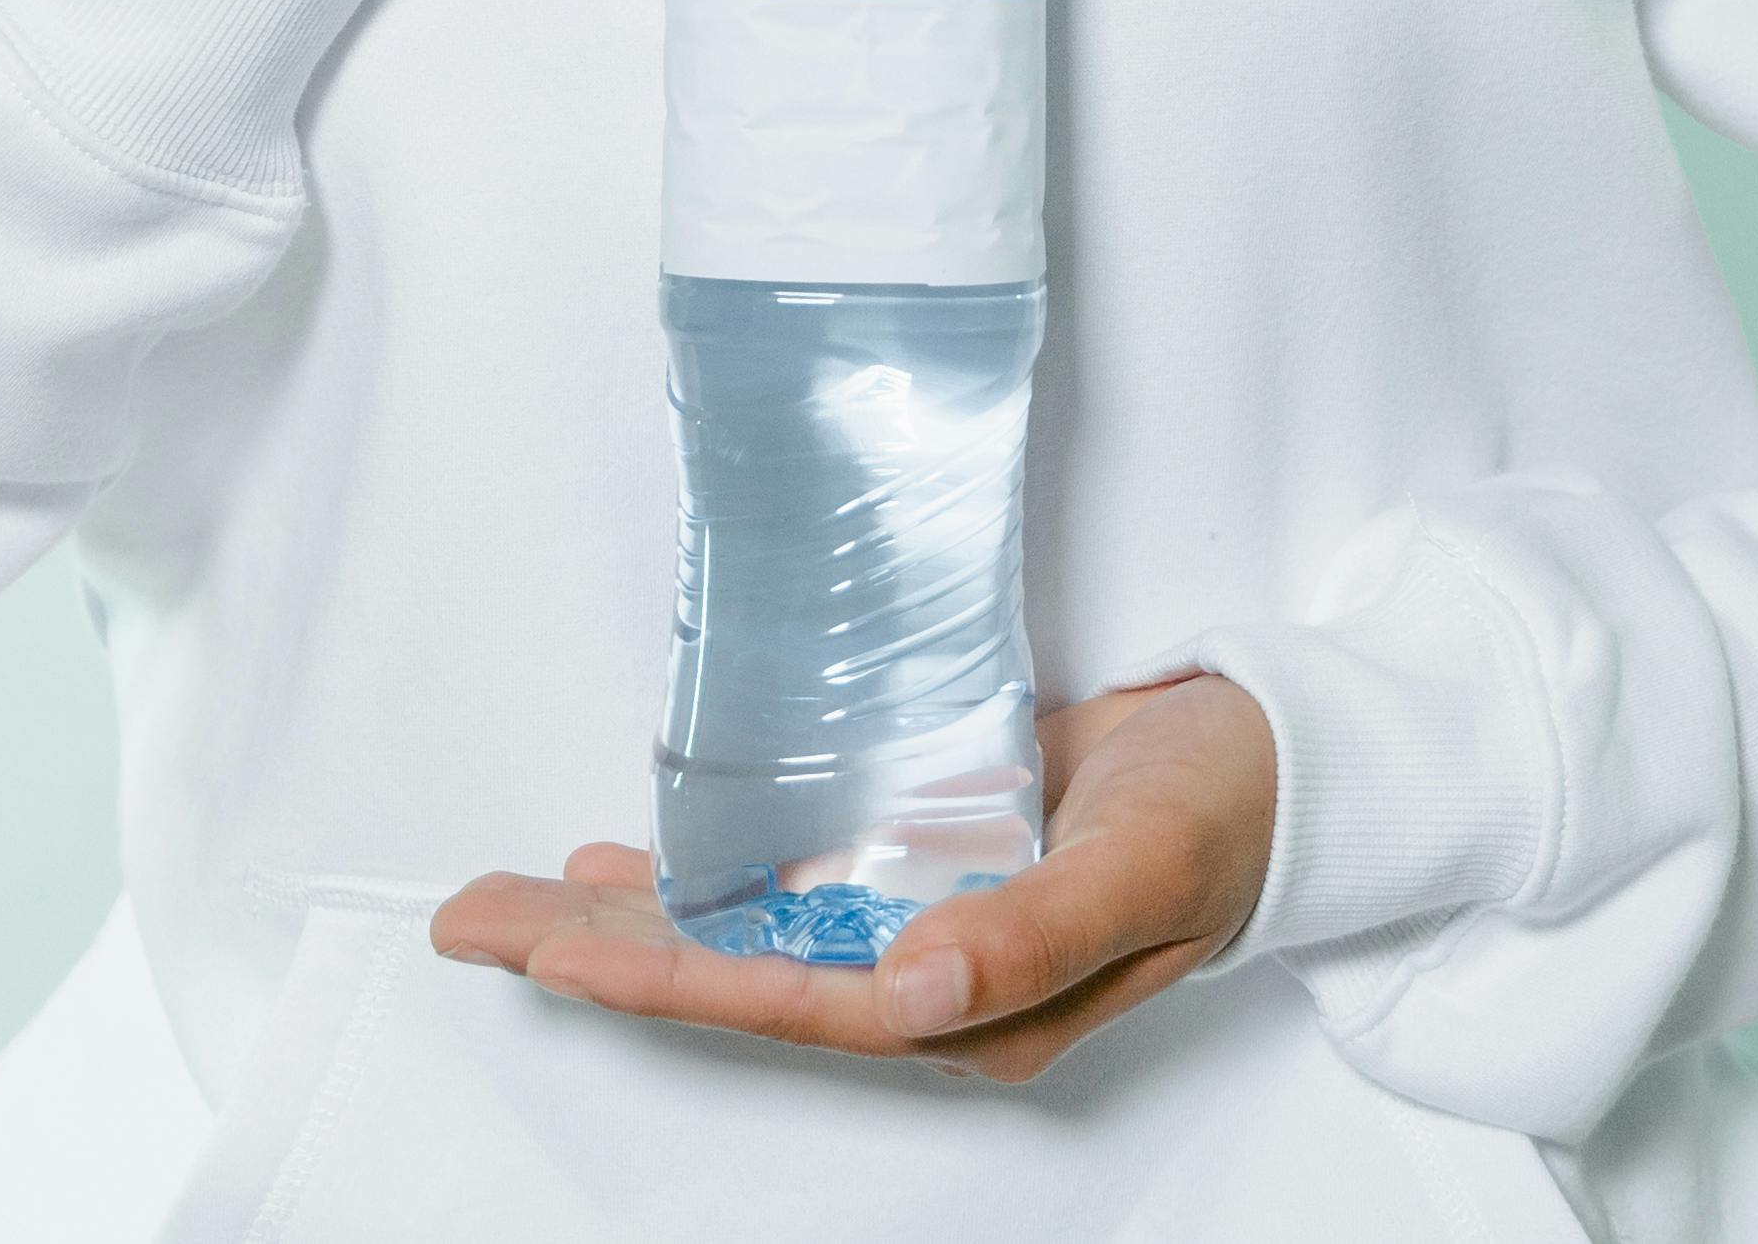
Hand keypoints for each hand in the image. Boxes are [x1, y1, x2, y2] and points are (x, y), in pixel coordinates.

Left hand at [427, 672, 1278, 1085]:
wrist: (1289, 753)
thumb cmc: (1229, 812)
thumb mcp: (1142, 870)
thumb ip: (1029, 937)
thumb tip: (911, 992)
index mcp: (974, 1004)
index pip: (785, 999)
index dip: (665, 979)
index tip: (558, 953)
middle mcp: (930, 974)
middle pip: (734, 972)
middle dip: (598, 951)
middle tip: (468, 919)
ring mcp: (921, 912)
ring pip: (745, 924)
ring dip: (626, 912)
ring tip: (507, 896)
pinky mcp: (924, 847)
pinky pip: (790, 872)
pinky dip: (704, 864)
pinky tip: (629, 856)